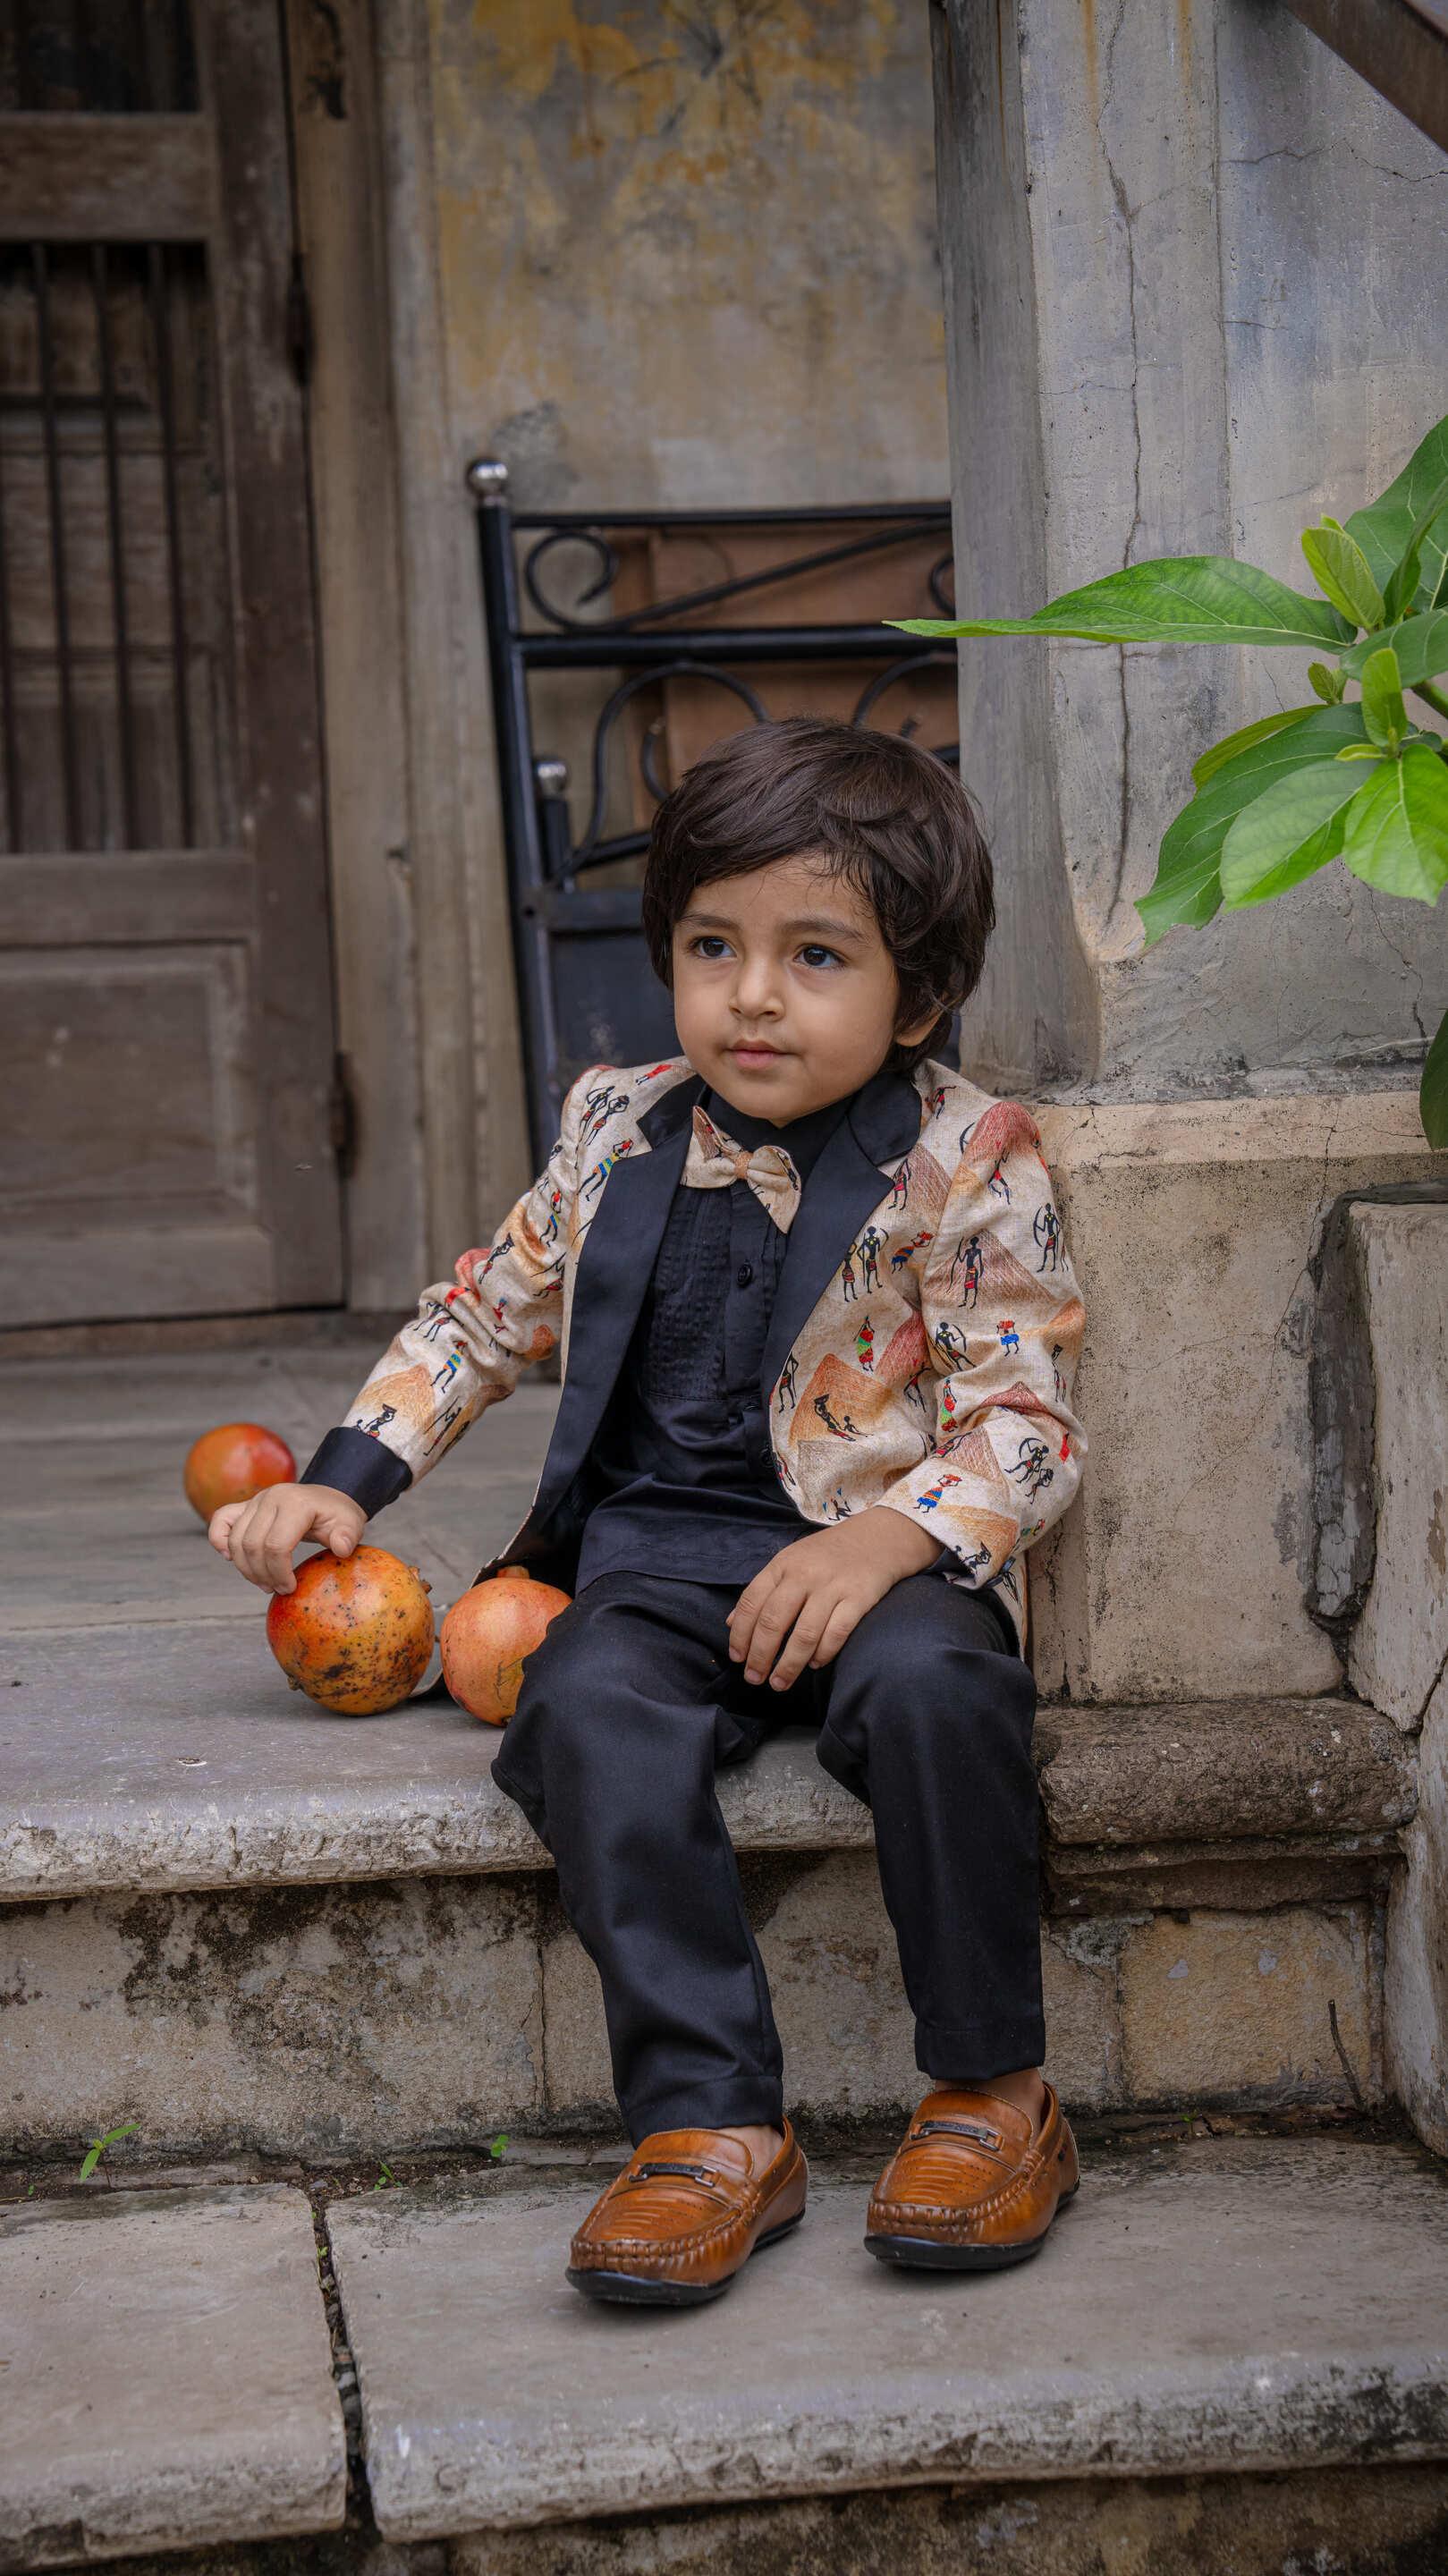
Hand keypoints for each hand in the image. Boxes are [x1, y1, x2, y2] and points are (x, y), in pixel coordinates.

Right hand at [209, 1482, 367, 1594]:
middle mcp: (270, 1498)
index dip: (279, 1573)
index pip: (276, 1545)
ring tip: (264, 1582)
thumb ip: (348, 1536)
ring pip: (235, 1540)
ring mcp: (255, 1501)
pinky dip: (220, 1540)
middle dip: (263, 1574)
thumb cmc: (338, 1515)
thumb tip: (341, 1548)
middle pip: (252, 1545)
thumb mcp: (351, 1524)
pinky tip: (231, 1558)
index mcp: (295, 1503)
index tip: (290, 1588)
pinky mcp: (246, 1505)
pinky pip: (221, 1520)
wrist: (327, 1497)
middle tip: (278, 1589)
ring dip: (245, 1568)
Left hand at [727, 1509, 941, 1690]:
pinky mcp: (859, 1598)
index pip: (751, 1602)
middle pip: (774, 1622)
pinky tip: (815, 1664)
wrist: (878, 1538)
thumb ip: (762, 1591)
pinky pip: (836, 1633)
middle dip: (760, 1656)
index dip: (740, 1634)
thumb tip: (731, 1623)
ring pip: (804, 1634)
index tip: (737, 1658)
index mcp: (782, 1564)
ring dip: (789, 1665)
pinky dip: (823, 1653)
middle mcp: (804, 1575)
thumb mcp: (789, 1562)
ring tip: (779, 1683)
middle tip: (754, 1678)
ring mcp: (832, 1586)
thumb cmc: (828, 1555)